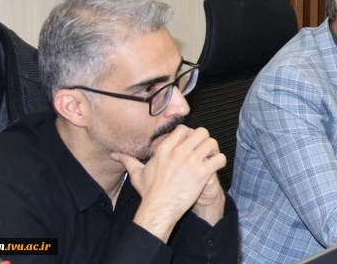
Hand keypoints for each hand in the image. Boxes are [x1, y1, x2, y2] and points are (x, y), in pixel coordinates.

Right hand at [116, 126, 225, 241]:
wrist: (158, 208)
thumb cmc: (150, 192)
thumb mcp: (137, 174)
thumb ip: (129, 161)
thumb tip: (116, 155)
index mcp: (165, 148)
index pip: (183, 129)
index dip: (189, 134)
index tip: (190, 144)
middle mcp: (179, 151)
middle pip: (201, 132)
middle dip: (204, 140)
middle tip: (203, 150)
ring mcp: (191, 161)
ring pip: (212, 142)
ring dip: (213, 150)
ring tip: (209, 158)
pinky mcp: (201, 173)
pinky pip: (219, 159)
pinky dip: (220, 162)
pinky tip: (214, 168)